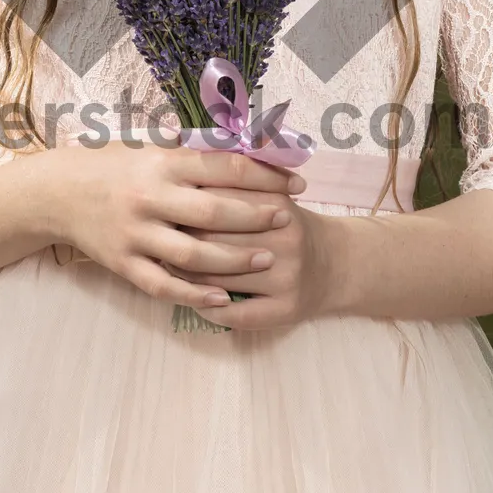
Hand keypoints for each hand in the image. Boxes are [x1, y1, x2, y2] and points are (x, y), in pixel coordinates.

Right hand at [40, 142, 306, 316]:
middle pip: (214, 210)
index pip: (224, 167)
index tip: (295, 182)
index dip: (265, 175)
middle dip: (256, 216)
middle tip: (288, 220)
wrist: (58, 193)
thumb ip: (197, 153)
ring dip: (234, 258)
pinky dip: (195, 294)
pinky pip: (163, 284)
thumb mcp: (152, 149)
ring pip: (193, 252)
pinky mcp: (123, 263)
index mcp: (162, 164)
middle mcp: (149, 197)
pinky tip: (224, 297)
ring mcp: (135, 233)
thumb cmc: (116, 167)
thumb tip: (252, 145)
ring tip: (267, 259)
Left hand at [163, 198, 340, 329]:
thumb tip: (178, 177)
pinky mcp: (286, 309)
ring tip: (167, 271)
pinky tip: (197, 301)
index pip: (214, 204)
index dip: (183, 209)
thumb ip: (232, 184)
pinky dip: (208, 309)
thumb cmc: (288, 225)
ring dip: (186, 279)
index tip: (163, 212)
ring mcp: (286, 277)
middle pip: (212, 243)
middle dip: (179, 244)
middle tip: (157, 242)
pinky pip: (235, 314)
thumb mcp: (269, 195)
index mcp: (275, 204)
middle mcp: (284, 239)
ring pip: (218, 280)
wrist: (336, 263)